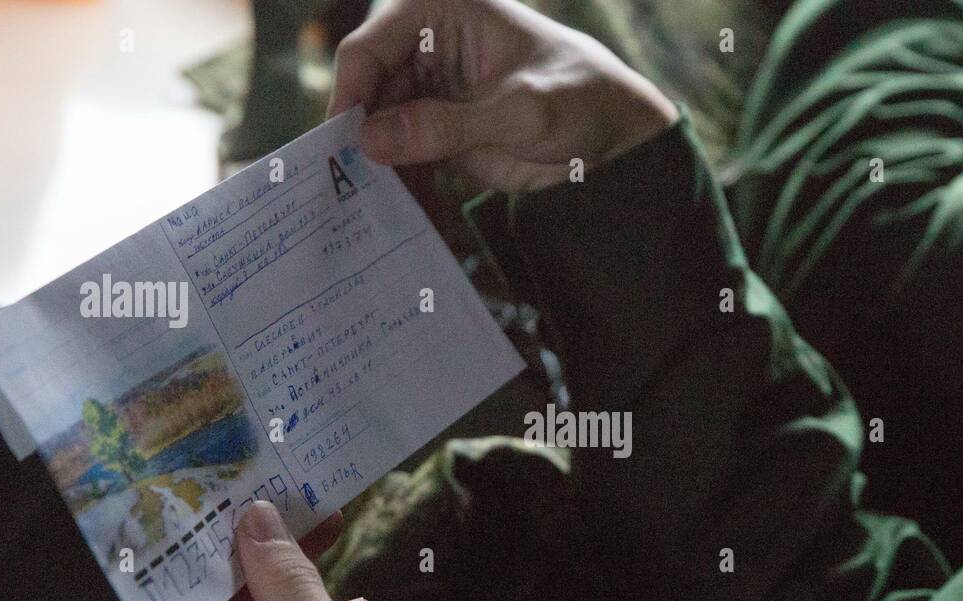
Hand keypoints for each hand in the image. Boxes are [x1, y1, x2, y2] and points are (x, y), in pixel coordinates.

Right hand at [327, 0, 678, 190]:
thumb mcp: (519, 112)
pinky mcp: (440, 133)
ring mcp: (431, 92)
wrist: (617, 136)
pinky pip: (405, 159)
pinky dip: (404, 187)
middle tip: (350, 192)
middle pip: (368, 93)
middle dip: (360, 141)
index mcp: (442, 12)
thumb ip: (448, 125)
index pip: (371, 47)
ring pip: (380, 131)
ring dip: (379, 171)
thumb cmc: (582, 98)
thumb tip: (373, 140)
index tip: (345, 146)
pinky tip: (408, 217)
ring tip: (376, 213)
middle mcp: (426, 47)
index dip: (351, 95)